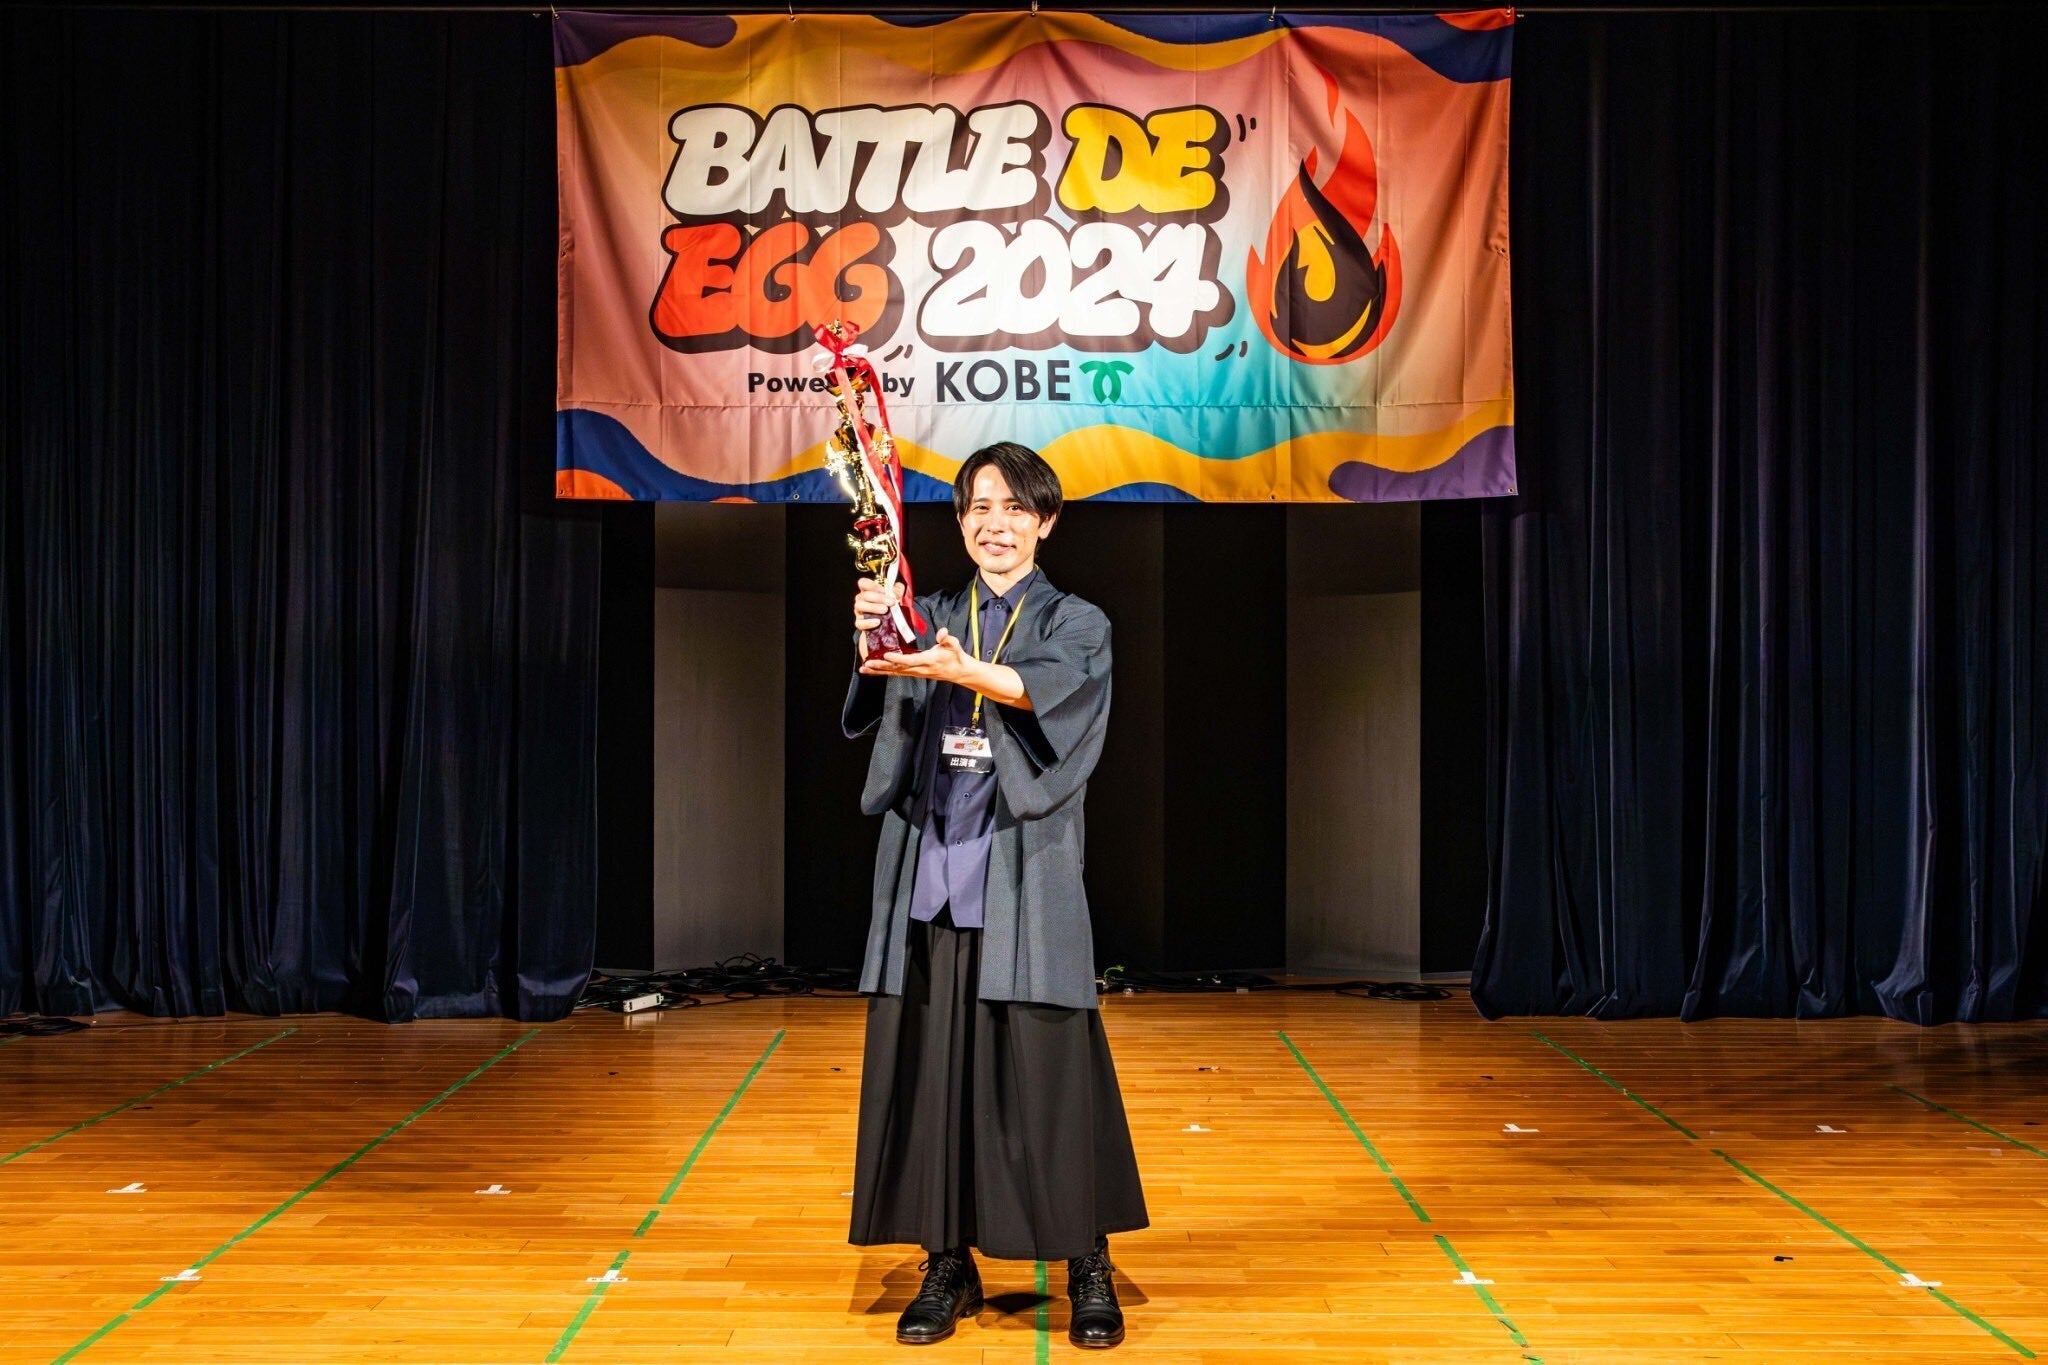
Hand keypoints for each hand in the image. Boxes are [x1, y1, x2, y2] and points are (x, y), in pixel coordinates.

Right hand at [854, 576, 902, 635]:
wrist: (887, 624)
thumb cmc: (889, 605)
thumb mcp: (896, 595)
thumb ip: (897, 590)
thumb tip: (896, 593)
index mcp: (868, 590)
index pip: (863, 583)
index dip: (872, 585)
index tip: (884, 590)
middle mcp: (861, 600)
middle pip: (864, 595)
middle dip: (879, 598)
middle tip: (891, 602)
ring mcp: (858, 612)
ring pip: (859, 606)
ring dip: (873, 607)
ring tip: (885, 610)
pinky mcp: (859, 623)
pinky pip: (859, 623)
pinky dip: (868, 623)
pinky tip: (878, 622)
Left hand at [860, 626, 975, 682]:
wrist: (958, 672)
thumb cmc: (955, 657)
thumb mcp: (954, 646)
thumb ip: (947, 639)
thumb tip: (943, 632)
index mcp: (927, 661)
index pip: (910, 661)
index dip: (898, 659)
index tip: (886, 655)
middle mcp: (919, 669)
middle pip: (897, 669)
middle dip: (881, 667)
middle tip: (867, 664)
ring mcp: (915, 672)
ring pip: (894, 672)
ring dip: (879, 671)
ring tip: (864, 668)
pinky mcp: (912, 672)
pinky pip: (896, 673)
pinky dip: (883, 672)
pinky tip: (872, 670)